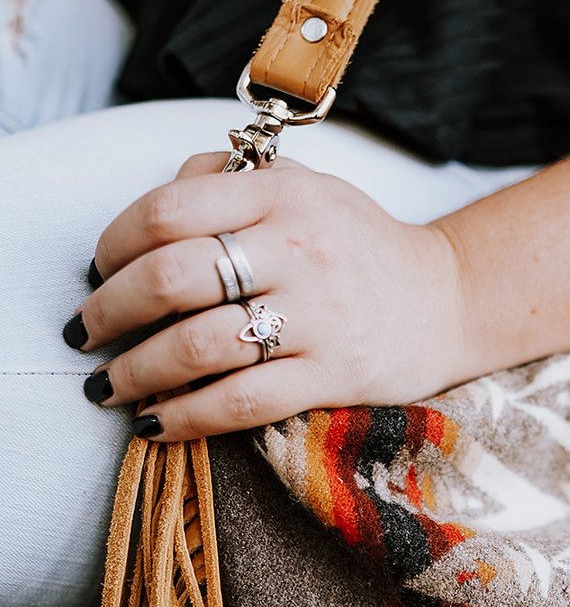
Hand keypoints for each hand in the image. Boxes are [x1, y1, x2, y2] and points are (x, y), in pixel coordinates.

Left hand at [68, 153, 467, 438]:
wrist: (447, 300)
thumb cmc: (356, 245)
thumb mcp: (303, 187)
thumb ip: (227, 182)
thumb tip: (152, 214)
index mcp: (281, 193)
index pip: (170, 210)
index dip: (115, 243)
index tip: (96, 270)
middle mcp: (297, 249)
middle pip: (172, 277)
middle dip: (110, 311)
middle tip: (85, 333)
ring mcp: (317, 317)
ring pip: (198, 347)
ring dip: (136, 372)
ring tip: (109, 386)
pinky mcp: (332, 375)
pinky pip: (242, 402)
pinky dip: (186, 417)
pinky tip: (155, 424)